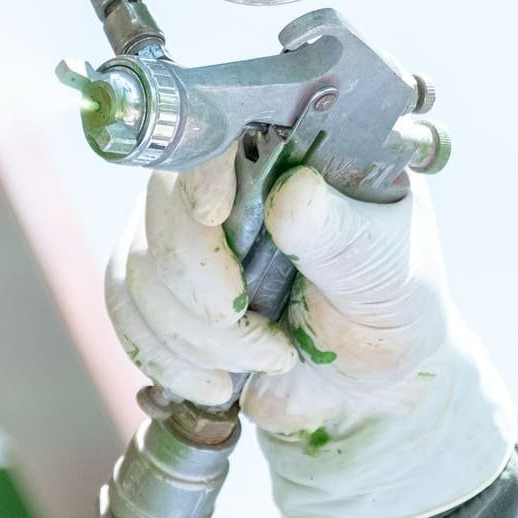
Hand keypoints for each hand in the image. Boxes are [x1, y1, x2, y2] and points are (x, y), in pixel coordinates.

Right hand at [106, 150, 517, 517]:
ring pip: (140, 267)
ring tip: (268, 359)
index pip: (220, 132)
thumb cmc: (392, 304)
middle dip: (204, 287)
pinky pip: (126, 307)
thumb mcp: (389, 268)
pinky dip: (164, 356)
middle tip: (267, 338)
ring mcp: (187, 232)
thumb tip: (292, 195)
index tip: (214, 214)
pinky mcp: (163, 285)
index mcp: (290, 153)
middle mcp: (228, 180)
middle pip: (164, 206)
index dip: (203, 170)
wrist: (373, 381)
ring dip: (195, 335)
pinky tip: (214, 384)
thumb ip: (341, 235)